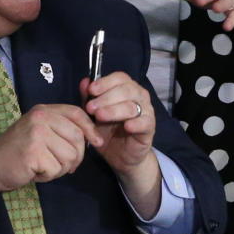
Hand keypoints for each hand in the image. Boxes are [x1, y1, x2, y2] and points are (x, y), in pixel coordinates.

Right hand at [0, 104, 100, 195]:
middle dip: (75, 157)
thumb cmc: (18, 150)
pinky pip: (57, 169)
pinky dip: (48, 176)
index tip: (97, 142)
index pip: (76, 113)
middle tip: (61, 164)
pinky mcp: (33, 152)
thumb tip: (94, 136)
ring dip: (60, 168)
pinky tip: (35, 171)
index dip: (90, 128)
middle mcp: (41, 118)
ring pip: (70, 156)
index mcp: (44, 111)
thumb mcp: (40, 131)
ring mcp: (37, 134)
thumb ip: (62, 128)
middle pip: (77, 137)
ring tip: (44, 166)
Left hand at [81, 72, 160, 216]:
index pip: (120, 78)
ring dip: (114, 110)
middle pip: (126, 89)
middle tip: (91, 108)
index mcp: (126, 89)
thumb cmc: (108, 131)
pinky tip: (126, 126)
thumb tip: (84, 82)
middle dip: (106, 97)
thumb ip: (89, 98)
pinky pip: (145, 122)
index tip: (91, 90)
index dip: (105, 82)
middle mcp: (139, 96)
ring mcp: (146, 111)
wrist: (120, 156)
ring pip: (133, 106)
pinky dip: (136, 123)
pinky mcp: (149, 128)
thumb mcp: (94, 115)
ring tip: (99, 116)